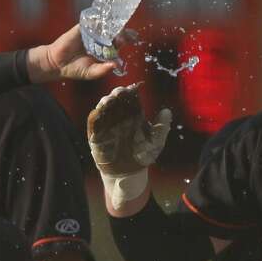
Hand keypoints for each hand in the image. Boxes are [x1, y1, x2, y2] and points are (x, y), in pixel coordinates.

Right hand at [27, 24, 124, 82]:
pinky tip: (105, 20)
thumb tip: (115, 65)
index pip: (119, 42)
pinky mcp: (81, 28)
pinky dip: (98, 19)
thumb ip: (103, 70)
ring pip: (105, 26)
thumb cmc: (75, 69)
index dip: (127, 39)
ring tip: (119, 28)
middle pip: (114, 32)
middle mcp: (99, 40)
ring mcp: (91, 33)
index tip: (135, 38)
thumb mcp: (91, 72)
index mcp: (104, 50)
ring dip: (113, 25)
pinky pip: (91, 21)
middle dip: (123, 32)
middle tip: (128, 34)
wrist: (57, 64)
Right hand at [87, 83, 170, 208]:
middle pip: (116, 100)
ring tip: (108, 100)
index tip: (134, 87)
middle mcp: (120, 117)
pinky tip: (98, 111)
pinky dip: (95, 117)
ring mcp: (107, 125)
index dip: (131, 92)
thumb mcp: (156, 142)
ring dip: (104, 103)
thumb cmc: (143, 155)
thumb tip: (167, 111)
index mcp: (134, 115)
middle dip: (117, 94)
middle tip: (119, 92)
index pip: (131, 99)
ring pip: (104, 109)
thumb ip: (162, 127)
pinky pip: (94, 124)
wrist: (130, 173)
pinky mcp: (97, 136)